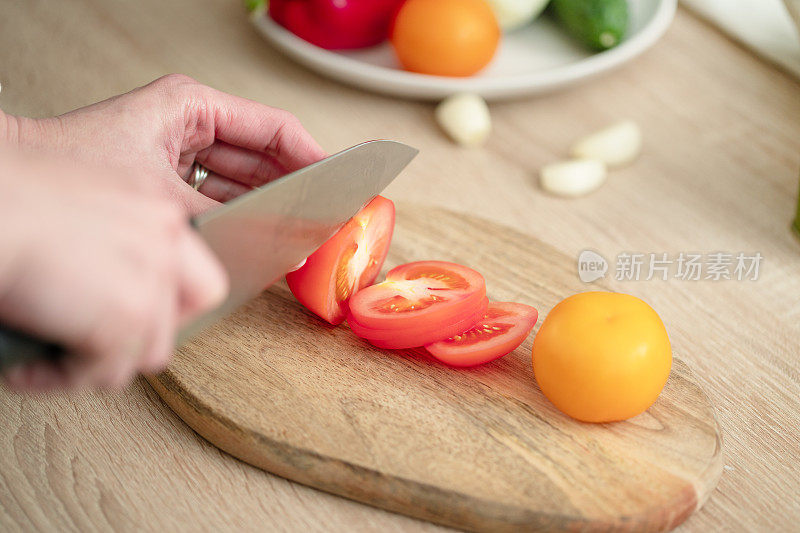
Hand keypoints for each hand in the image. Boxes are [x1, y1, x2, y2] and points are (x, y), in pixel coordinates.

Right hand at [0, 149, 227, 390]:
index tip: (123, 318)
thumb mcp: (79, 200)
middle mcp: (166, 239)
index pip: (196, 276)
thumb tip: (106, 277)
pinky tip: (29, 369)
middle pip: (177, 319)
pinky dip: (62, 379)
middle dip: (135, 340)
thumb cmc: (7, 200)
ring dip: (96, 364)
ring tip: (52, 356)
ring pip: (146, 354)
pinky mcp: (128, 317)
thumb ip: (113, 234)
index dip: (164, 307)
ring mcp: (153, 279)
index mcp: (156, 208)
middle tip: (89, 342)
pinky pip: (106, 373)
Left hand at [8, 74, 326, 214]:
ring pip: (242, 176)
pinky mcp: (168, 174)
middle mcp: (189, 122)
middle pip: (261, 154)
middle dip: (291, 187)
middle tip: (319, 215)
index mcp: (191, 104)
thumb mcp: (165, 196)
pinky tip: (257, 234)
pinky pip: (219, 192)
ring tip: (295, 228)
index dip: (311, 157)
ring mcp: (179, 148)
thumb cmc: (76, 168)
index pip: (273, 127)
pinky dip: (238, 213)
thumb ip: (228, 217)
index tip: (338, 182)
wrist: (17, 190)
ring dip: (267, 203)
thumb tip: (277, 240)